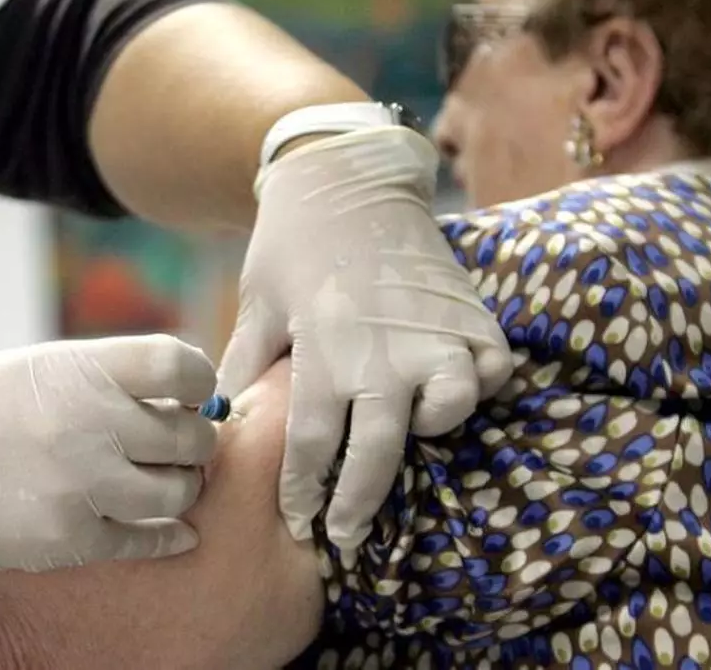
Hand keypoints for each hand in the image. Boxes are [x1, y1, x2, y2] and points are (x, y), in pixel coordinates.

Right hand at [0, 334, 217, 573]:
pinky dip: (166, 536)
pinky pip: (148, 539)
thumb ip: (109, 376)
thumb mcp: (38, 367)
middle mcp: (91, 423)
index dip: (198, 382)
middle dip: (193, 441)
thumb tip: (181, 393)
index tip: (191, 396)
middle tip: (176, 446)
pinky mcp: (70, 537)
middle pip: (191, 435)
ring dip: (179, 489)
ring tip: (158, 483)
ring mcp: (83, 484)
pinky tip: (170, 531)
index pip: (182, 367)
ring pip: (179, 492)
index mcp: (83, 369)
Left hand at [218, 126, 512, 557]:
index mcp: (322, 349)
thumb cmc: (291, 242)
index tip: (298, 521)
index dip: (303, 492)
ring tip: (414, 436)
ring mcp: (432, 330)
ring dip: (434, 431)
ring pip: (452, 408)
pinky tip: (454, 389)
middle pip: (377, 451)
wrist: (347, 173)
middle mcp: (381, 350)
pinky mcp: (468, 310)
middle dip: (359, 503)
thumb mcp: (257, 302)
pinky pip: (491, 367)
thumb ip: (245, 364)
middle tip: (346, 536)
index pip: (311, 444)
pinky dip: (481, 384)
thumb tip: (219, 421)